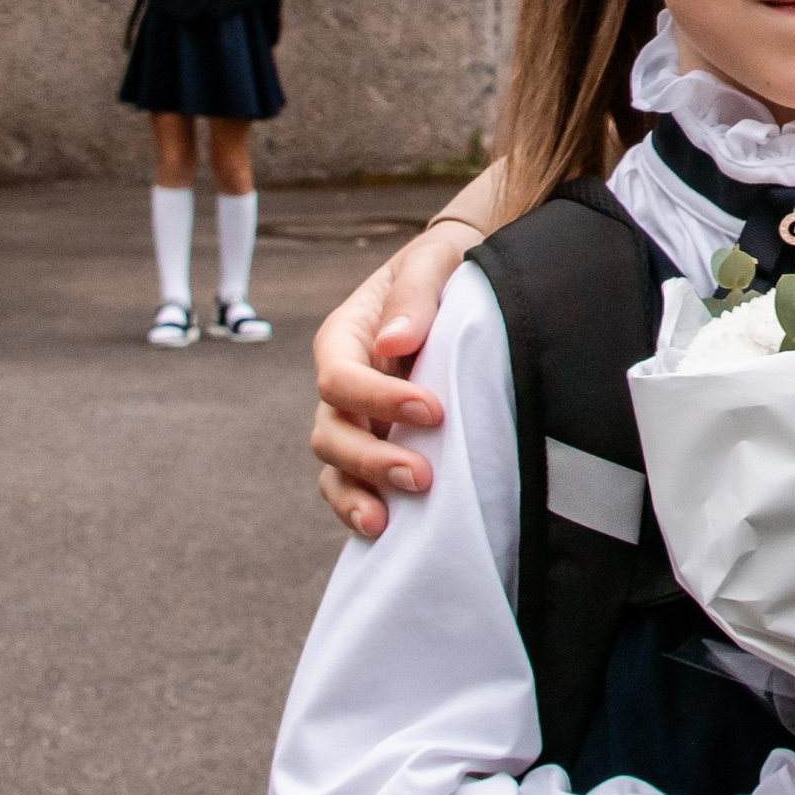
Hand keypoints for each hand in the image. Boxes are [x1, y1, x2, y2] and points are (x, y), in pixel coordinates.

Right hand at [311, 218, 486, 538]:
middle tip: (422, 476)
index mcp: (345, 339)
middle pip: (331, 432)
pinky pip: (357, 483)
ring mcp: (360, 419)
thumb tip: (393, 341)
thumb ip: (414, 295)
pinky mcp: (382, 443)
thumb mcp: (431, 264)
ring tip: (390, 520)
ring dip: (360, 492)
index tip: (432, 411)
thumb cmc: (444, 267)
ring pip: (337, 466)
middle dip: (370, 459)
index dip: (377, 400)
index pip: (338, 379)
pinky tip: (390, 530)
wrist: (464, 282)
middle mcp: (344, 385)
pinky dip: (364, 505)